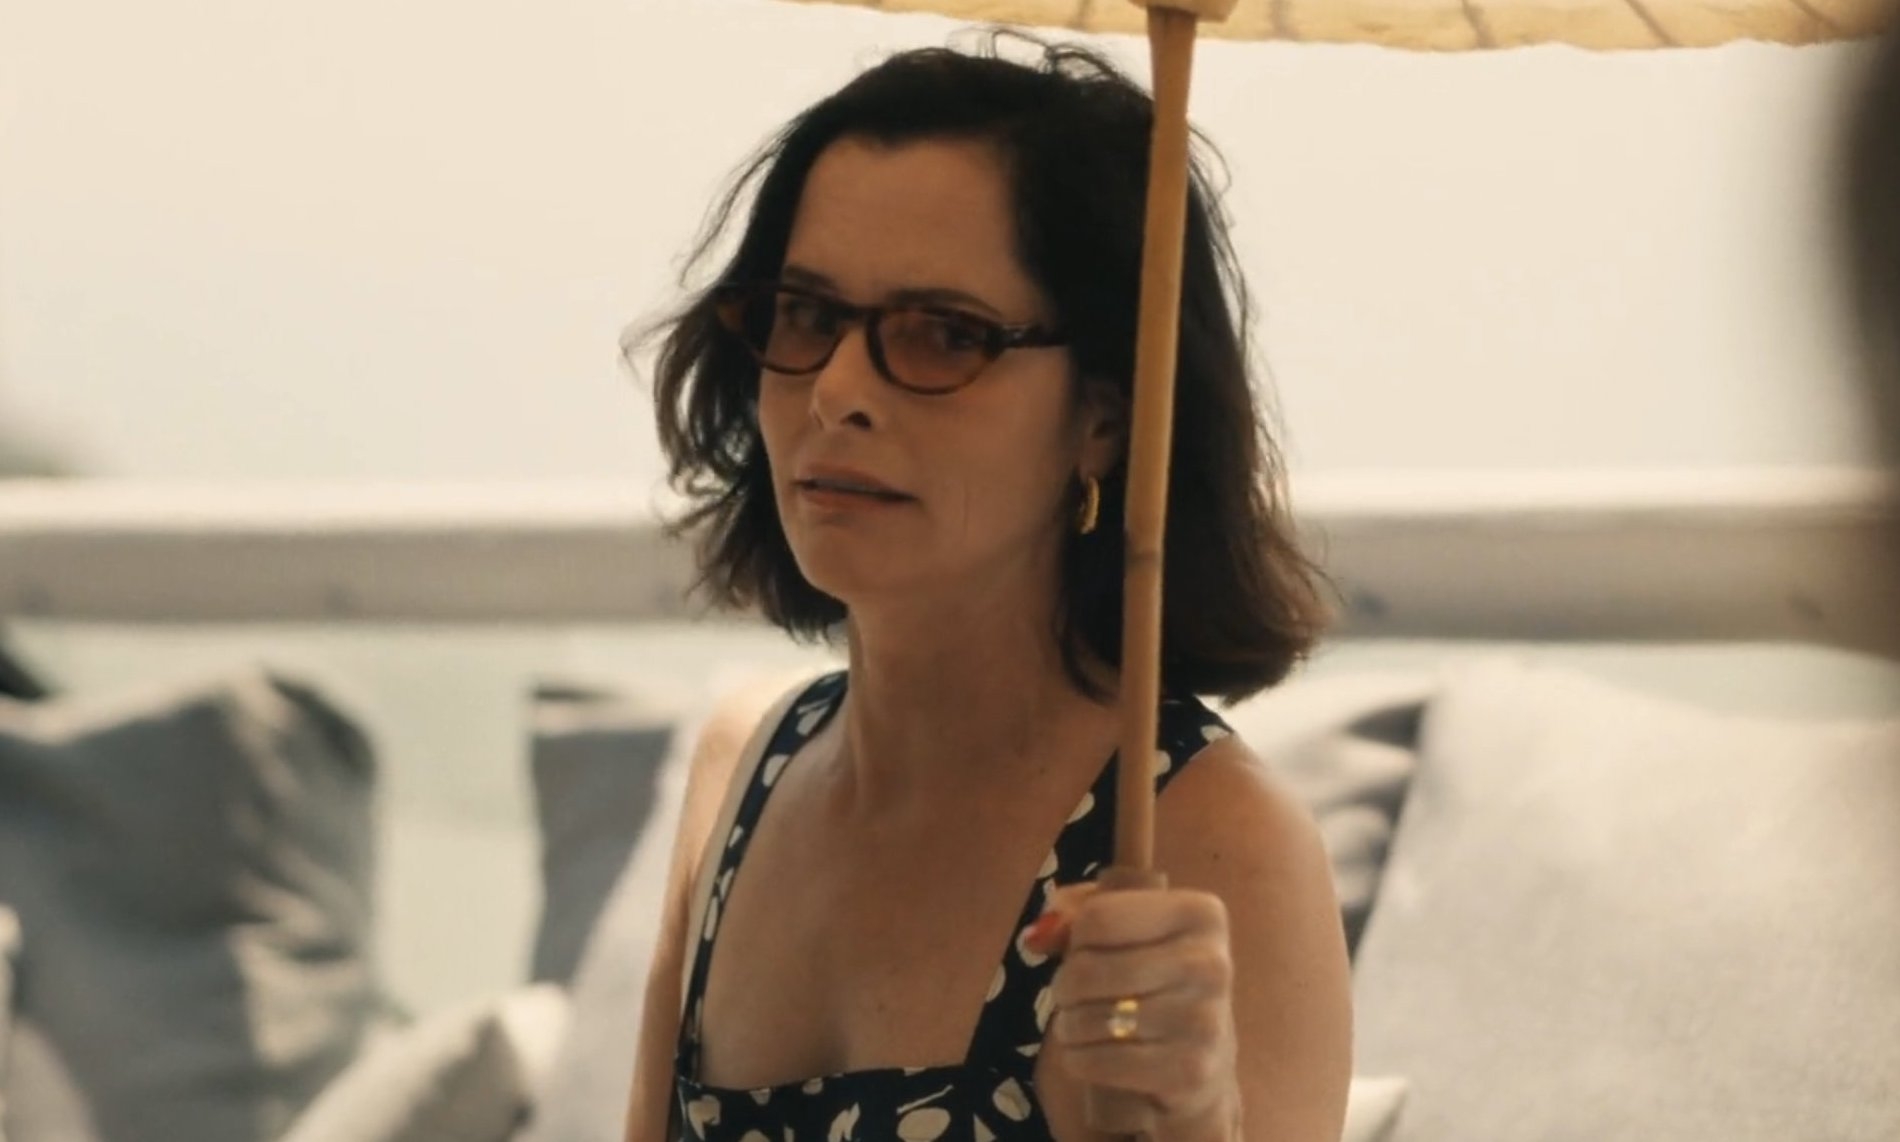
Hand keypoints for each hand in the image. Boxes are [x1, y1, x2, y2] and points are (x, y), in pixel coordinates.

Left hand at [1023, 883, 1241, 1139]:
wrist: (1198, 1057)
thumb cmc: (1153, 979)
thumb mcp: (1126, 927)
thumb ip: (1079, 912)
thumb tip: (1037, 936)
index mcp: (1201, 913)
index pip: (1098, 917)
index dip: (1076, 938)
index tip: (1084, 951)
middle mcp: (1212, 963)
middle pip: (1089, 969)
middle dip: (1065, 986)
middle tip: (1069, 995)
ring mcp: (1206, 1020)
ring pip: (1093, 1018)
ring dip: (1070, 1025)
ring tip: (1079, 1024)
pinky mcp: (1190, 1070)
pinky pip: (1102, 1061)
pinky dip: (1079, 1059)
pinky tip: (1089, 1053)